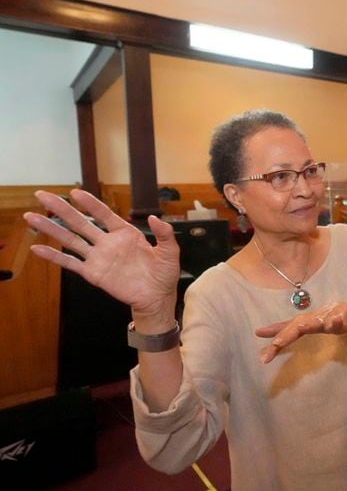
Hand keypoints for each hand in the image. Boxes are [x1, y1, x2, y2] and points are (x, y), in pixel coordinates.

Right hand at [23, 189, 179, 316]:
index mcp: (125, 234)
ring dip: (51, 229)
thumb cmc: (164, 274)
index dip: (90, 204)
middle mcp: (108, 243)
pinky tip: (37, 248)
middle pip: (81, 223)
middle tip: (42, 195)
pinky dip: (54, 257)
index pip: (104, 215)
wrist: (157, 298)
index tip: (75, 192)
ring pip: (71, 240)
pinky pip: (71, 264)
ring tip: (31, 216)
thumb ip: (164, 234)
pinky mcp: (93, 274)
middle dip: (62, 209)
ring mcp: (98, 258)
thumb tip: (155, 217)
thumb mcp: (170, 251)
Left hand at [255, 302, 346, 362]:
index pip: (287, 326)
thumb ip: (292, 333)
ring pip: (319, 320)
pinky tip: (334, 324)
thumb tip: (271, 341)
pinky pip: (342, 319)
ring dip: (311, 324)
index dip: (273, 330)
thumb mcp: (310, 327)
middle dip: (287, 334)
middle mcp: (316, 316)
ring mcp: (331, 314)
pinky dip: (338, 321)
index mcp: (306, 320)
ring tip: (300, 328)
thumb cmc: (330, 321)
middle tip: (276, 344)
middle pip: (299, 325)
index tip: (257, 334)